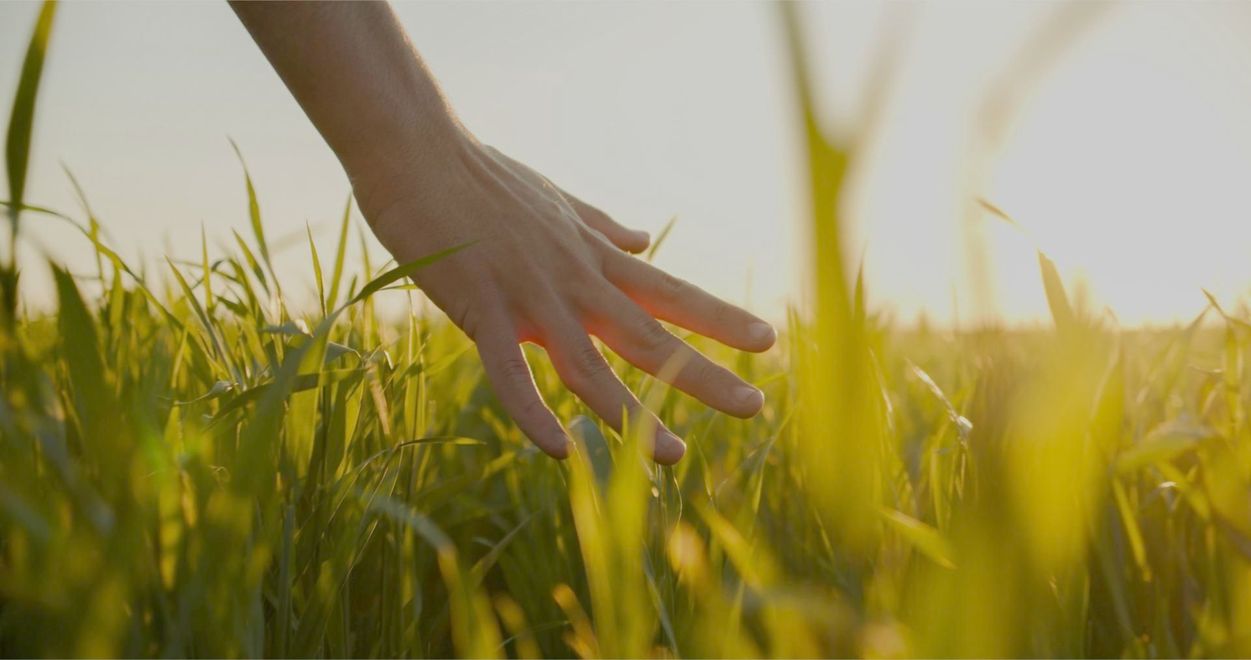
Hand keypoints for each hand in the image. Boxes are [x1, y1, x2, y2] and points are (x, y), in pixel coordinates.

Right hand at [355, 132, 775, 463]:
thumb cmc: (482, 176)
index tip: (766, 341)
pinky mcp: (481, 308)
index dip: (719, 319)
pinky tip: (561, 451)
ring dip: (633, 415)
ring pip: (590, 368)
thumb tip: (643, 239)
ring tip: (674, 456)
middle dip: (703, 374)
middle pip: (649, 336)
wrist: (420, 152)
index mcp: (592, 257)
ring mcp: (530, 296)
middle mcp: (574, 280)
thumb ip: (602, 226)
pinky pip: (510, 375)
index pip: (669, 292)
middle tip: (755, 407)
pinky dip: (534, 414)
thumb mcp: (557, 200)